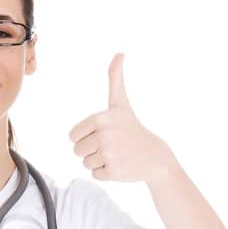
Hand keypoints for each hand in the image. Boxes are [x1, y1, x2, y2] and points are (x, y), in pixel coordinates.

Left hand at [67, 54, 174, 182]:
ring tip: (116, 155)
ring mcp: (108, 154)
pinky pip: (95, 175)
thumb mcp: (121, 103)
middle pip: (77, 151)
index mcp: (100, 118)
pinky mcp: (113, 172)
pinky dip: (106, 173)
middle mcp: (103, 136)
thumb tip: (119, 53)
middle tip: (110, 146)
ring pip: (86, 164)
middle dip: (91, 151)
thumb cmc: (133, 128)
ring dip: (98, 162)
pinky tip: (119, 165)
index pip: (73, 136)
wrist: (154, 155)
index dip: (85, 137)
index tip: (102, 134)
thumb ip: (115, 79)